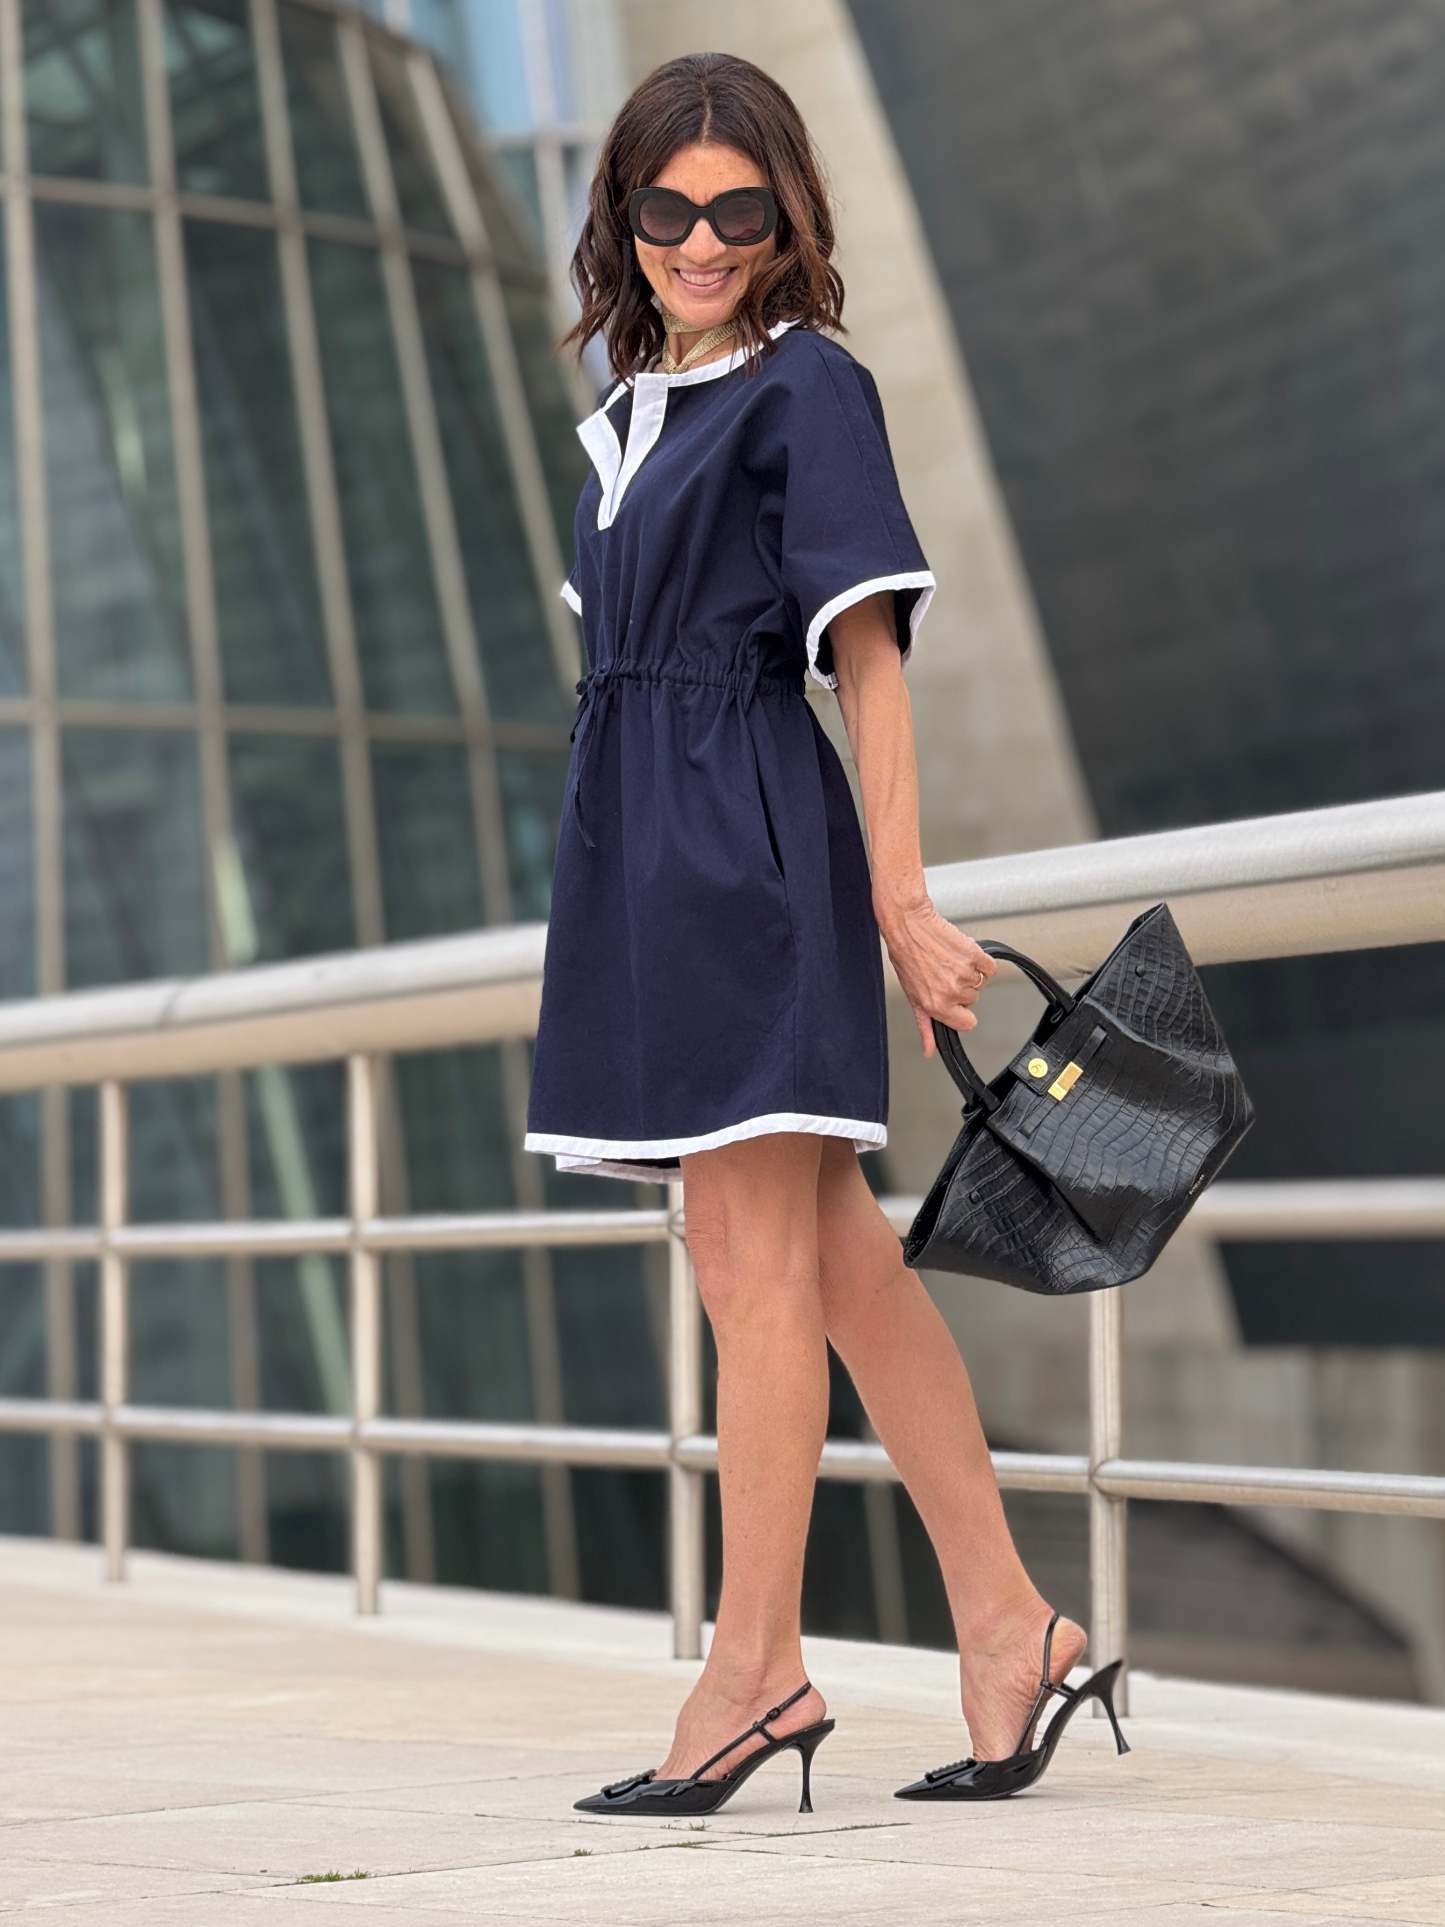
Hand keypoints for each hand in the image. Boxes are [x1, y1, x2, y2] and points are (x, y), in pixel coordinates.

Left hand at [880, 898, 999, 1055]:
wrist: (908, 925)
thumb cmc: (907, 957)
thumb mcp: (912, 996)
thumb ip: (925, 1025)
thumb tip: (930, 1050)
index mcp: (936, 1005)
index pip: (967, 1023)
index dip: (962, 1012)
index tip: (955, 1002)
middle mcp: (951, 992)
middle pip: (973, 999)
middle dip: (961, 987)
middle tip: (942, 972)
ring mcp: (964, 973)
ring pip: (981, 982)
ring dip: (969, 971)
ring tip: (948, 960)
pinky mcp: (974, 954)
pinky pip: (990, 966)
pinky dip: (981, 960)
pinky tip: (962, 953)